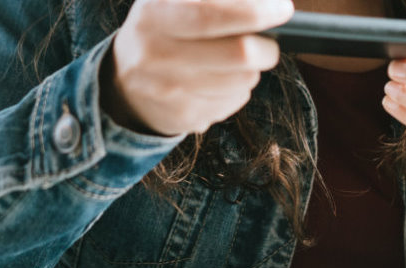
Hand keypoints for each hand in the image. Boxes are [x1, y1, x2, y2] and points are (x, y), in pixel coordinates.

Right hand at [102, 0, 293, 135]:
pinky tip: (220, 79)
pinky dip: (237, 89)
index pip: (209, 15)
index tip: (282, 10)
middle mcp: (155, 54)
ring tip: (236, 60)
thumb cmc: (163, 29)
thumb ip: (215, 0)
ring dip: (251, 69)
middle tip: (270, 41)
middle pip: (239, 55)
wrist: (123, 81)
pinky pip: (234, 102)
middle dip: (266, 47)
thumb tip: (266, 3)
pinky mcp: (182, 118)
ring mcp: (168, 91)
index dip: (253, 13)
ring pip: (242, 81)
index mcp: (154, 15)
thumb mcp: (172, 0)